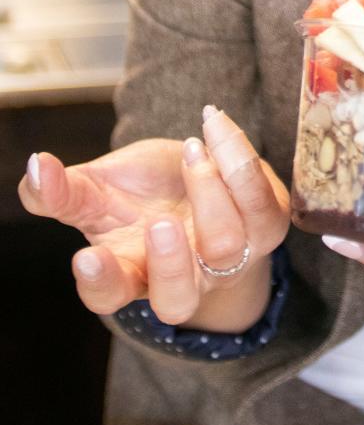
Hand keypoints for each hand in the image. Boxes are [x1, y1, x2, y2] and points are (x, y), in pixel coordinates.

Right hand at [18, 108, 289, 331]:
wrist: (199, 176)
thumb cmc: (141, 193)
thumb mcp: (95, 190)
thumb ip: (60, 189)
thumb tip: (36, 167)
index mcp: (130, 271)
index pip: (111, 293)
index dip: (100, 283)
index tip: (86, 258)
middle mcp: (183, 275)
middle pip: (178, 298)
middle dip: (171, 264)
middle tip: (160, 224)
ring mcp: (230, 256)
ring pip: (227, 245)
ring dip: (208, 192)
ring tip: (190, 149)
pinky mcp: (267, 224)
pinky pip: (264, 204)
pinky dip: (240, 160)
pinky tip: (215, 127)